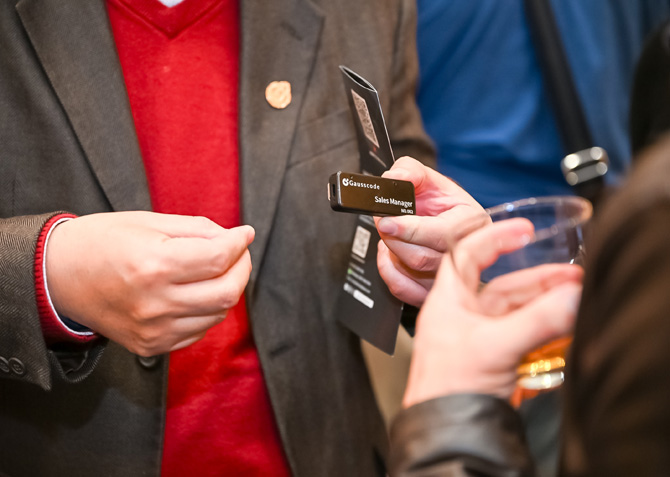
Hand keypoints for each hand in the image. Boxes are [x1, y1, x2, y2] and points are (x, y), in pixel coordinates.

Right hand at [45, 211, 254, 355]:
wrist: (57, 276)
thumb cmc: (101, 241)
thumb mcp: (149, 221)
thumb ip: (197, 230)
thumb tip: (236, 238)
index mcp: (153, 265)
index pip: (219, 259)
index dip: (239, 244)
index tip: (243, 234)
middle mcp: (155, 303)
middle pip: (227, 293)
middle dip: (242, 269)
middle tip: (237, 253)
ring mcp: (153, 330)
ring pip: (217, 315)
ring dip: (226, 290)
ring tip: (213, 270)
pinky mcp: (150, 345)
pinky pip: (198, 332)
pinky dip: (207, 311)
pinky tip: (194, 293)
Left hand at [375, 156, 485, 305]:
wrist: (439, 222)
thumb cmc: (437, 203)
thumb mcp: (427, 178)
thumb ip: (410, 171)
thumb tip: (395, 178)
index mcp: (472, 222)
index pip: (442, 233)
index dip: (410, 229)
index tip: (387, 221)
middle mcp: (467, 253)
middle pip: (423, 258)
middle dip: (394, 239)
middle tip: (382, 223)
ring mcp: (451, 276)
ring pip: (412, 276)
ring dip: (391, 254)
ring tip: (391, 234)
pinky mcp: (433, 292)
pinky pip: (404, 290)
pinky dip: (389, 272)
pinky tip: (389, 255)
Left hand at [402, 218, 582, 406]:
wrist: (446, 433)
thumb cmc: (444, 390)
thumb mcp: (493, 347)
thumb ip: (536, 321)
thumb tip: (570, 300)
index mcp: (447, 301)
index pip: (467, 254)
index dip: (494, 236)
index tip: (523, 229)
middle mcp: (462, 315)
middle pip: (503, 285)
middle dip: (538, 277)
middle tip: (570, 275)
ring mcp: (479, 337)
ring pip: (515, 310)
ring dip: (544, 302)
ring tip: (573, 297)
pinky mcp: (494, 359)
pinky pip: (522, 333)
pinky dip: (543, 326)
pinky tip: (562, 324)